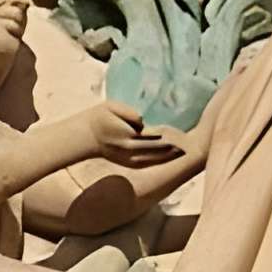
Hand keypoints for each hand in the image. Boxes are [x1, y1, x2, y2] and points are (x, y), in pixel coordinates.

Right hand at [69, 101, 185, 167]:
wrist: (87, 135)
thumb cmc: (101, 117)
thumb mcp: (111, 107)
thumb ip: (127, 112)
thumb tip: (142, 120)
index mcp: (125, 134)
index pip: (148, 135)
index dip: (162, 135)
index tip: (175, 133)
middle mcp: (127, 148)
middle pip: (152, 149)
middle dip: (168, 148)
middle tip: (185, 146)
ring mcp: (126, 158)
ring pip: (150, 159)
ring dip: (166, 157)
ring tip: (181, 153)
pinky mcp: (125, 163)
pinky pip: (144, 164)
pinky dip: (157, 162)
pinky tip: (167, 159)